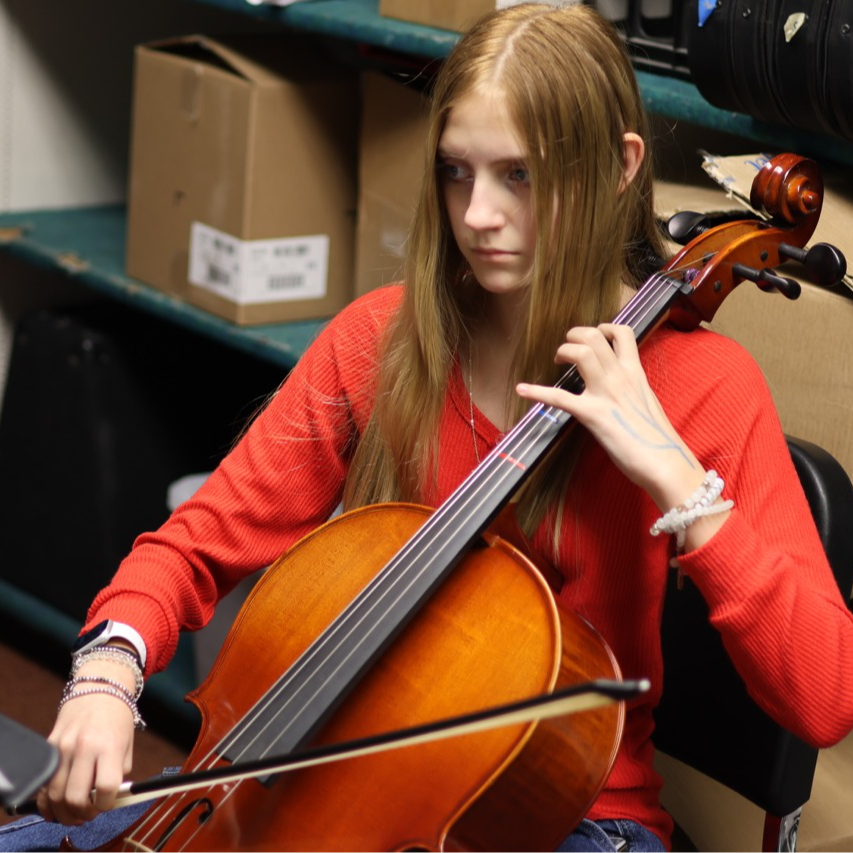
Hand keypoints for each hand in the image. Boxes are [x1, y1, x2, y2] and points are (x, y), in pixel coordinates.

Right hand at [38, 660, 135, 824]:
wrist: (98, 688)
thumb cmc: (117, 717)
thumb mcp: (127, 743)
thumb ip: (119, 772)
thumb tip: (108, 798)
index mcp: (109, 745)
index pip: (105, 787)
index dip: (106, 803)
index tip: (106, 804)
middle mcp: (84, 747)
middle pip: (75, 797)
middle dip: (82, 814)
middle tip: (88, 815)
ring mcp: (63, 747)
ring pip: (55, 794)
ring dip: (63, 812)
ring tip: (73, 814)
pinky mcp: (49, 746)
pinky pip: (43, 782)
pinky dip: (47, 800)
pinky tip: (56, 805)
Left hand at [516, 323, 705, 510]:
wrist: (666, 462)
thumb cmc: (658, 439)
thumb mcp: (647, 403)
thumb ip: (631, 390)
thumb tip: (619, 392)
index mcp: (635, 373)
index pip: (622, 332)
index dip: (604, 327)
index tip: (593, 337)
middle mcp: (620, 377)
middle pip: (595, 335)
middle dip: (575, 335)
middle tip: (568, 348)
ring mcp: (606, 394)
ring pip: (581, 352)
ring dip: (564, 351)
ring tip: (557, 361)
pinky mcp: (592, 415)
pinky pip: (560, 397)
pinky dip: (537, 392)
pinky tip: (522, 390)